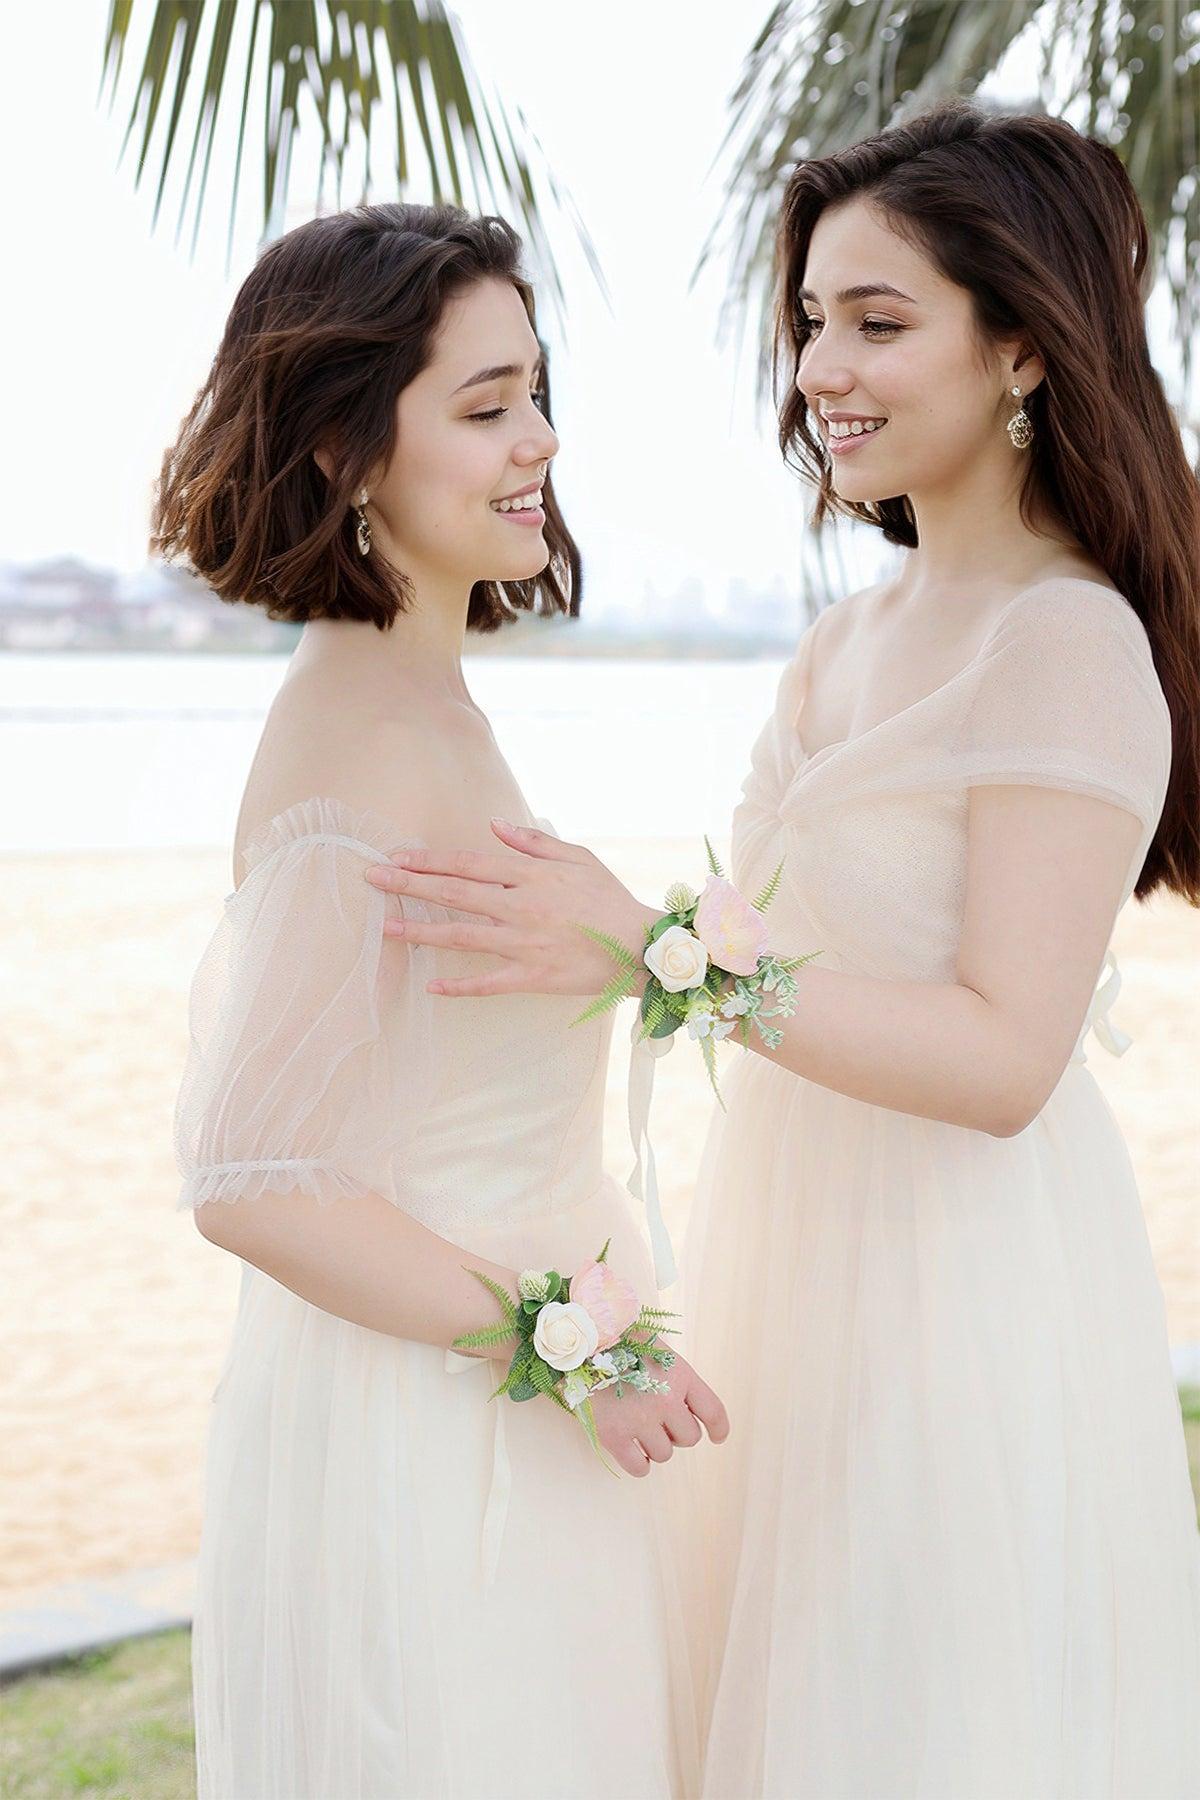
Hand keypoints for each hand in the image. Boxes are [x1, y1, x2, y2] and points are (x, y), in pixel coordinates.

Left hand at [364, 819, 659, 998]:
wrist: (641, 945)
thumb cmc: (609, 899)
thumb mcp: (578, 858)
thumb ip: (533, 841)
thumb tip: (492, 824)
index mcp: (531, 876)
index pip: (468, 864)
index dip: (429, 860)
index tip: (397, 857)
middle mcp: (521, 907)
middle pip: (455, 894)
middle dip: (410, 886)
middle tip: (372, 878)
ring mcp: (525, 944)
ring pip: (463, 936)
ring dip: (420, 932)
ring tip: (384, 929)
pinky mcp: (533, 977)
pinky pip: (489, 983)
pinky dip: (459, 987)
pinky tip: (430, 987)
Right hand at [589, 1352, 729, 1477]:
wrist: (577, 1344)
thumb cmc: (619, 1343)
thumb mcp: (657, 1351)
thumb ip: (676, 1380)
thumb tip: (686, 1411)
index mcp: (679, 1375)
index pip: (713, 1411)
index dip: (719, 1428)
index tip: (717, 1437)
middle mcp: (665, 1400)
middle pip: (689, 1437)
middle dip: (677, 1432)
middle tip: (657, 1418)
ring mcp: (639, 1420)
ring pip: (664, 1454)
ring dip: (655, 1445)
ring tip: (638, 1425)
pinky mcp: (613, 1436)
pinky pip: (639, 1467)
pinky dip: (639, 1463)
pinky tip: (632, 1450)